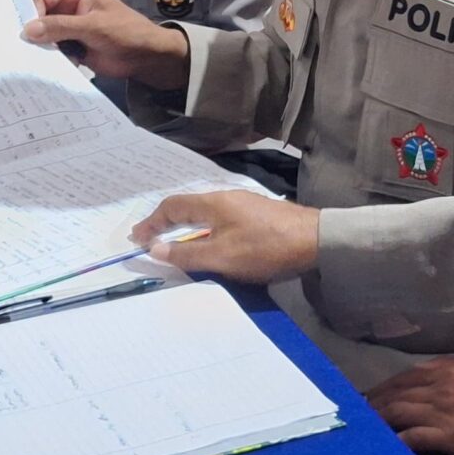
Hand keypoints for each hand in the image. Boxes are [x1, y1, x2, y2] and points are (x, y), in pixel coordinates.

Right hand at [21, 0, 188, 86]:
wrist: (146, 58)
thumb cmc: (126, 32)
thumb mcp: (93, 26)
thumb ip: (61, 27)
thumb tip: (27, 30)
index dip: (30, 11)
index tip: (23, 31)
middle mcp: (68, 6)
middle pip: (38, 14)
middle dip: (31, 30)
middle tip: (20, 46)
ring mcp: (68, 26)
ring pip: (42, 33)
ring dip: (39, 46)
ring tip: (31, 58)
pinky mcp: (71, 45)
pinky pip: (51, 49)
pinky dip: (48, 57)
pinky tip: (44, 66)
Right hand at [130, 189, 320, 282]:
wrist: (316, 241)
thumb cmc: (266, 248)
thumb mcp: (222, 257)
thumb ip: (187, 254)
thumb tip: (155, 250)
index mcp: (213, 203)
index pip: (172, 207)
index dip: (152, 223)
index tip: (137, 238)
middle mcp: (226, 198)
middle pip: (187, 207)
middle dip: (165, 223)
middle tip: (149, 239)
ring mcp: (244, 205)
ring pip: (204, 213)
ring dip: (184, 227)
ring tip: (173, 244)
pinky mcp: (257, 215)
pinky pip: (219, 219)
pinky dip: (203, 229)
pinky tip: (208, 243)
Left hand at [368, 359, 453, 454]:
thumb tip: (443, 376)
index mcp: (449, 371)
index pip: (406, 376)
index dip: (386, 387)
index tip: (373, 397)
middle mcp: (440, 387)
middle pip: (395, 392)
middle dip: (374, 403)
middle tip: (360, 414)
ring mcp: (441, 411)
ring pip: (397, 411)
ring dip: (378, 420)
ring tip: (365, 430)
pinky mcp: (447, 436)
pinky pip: (413, 437)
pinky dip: (396, 441)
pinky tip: (386, 447)